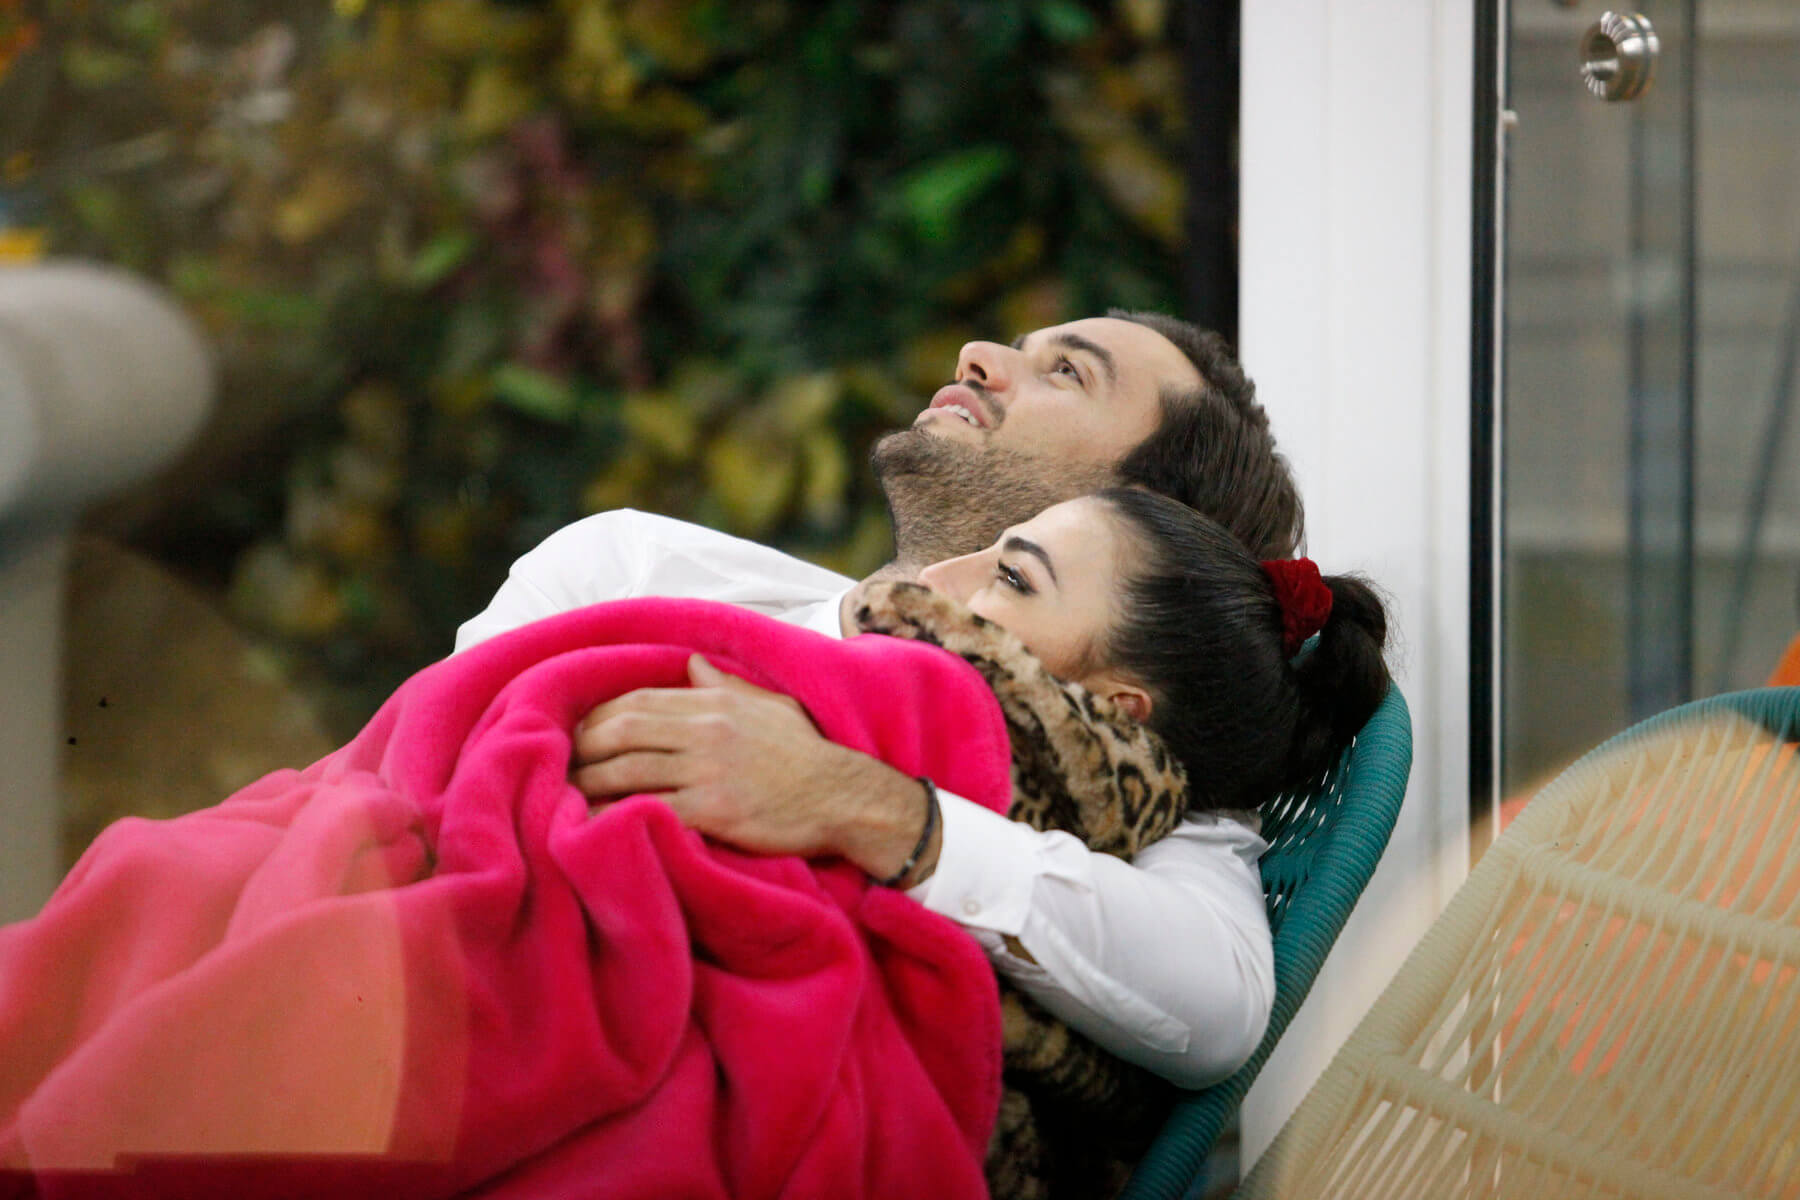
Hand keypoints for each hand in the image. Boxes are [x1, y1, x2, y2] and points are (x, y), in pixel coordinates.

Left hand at [571, 655, 935, 878]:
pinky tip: (598, 827)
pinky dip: (619, 817)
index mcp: (715, 703)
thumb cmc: (806, 754)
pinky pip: (652, 810)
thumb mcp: (770, 707)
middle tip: (561, 766)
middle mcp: (706, 731)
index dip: (598, 717)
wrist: (843, 798)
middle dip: (583, 749)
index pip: (638, 700)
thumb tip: (691, 664)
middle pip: (622, 731)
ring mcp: (709, 771)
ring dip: (591, 784)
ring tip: (567, 796)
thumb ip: (725, 685)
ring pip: (628, 770)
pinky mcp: (715, 811)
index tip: (577, 734)